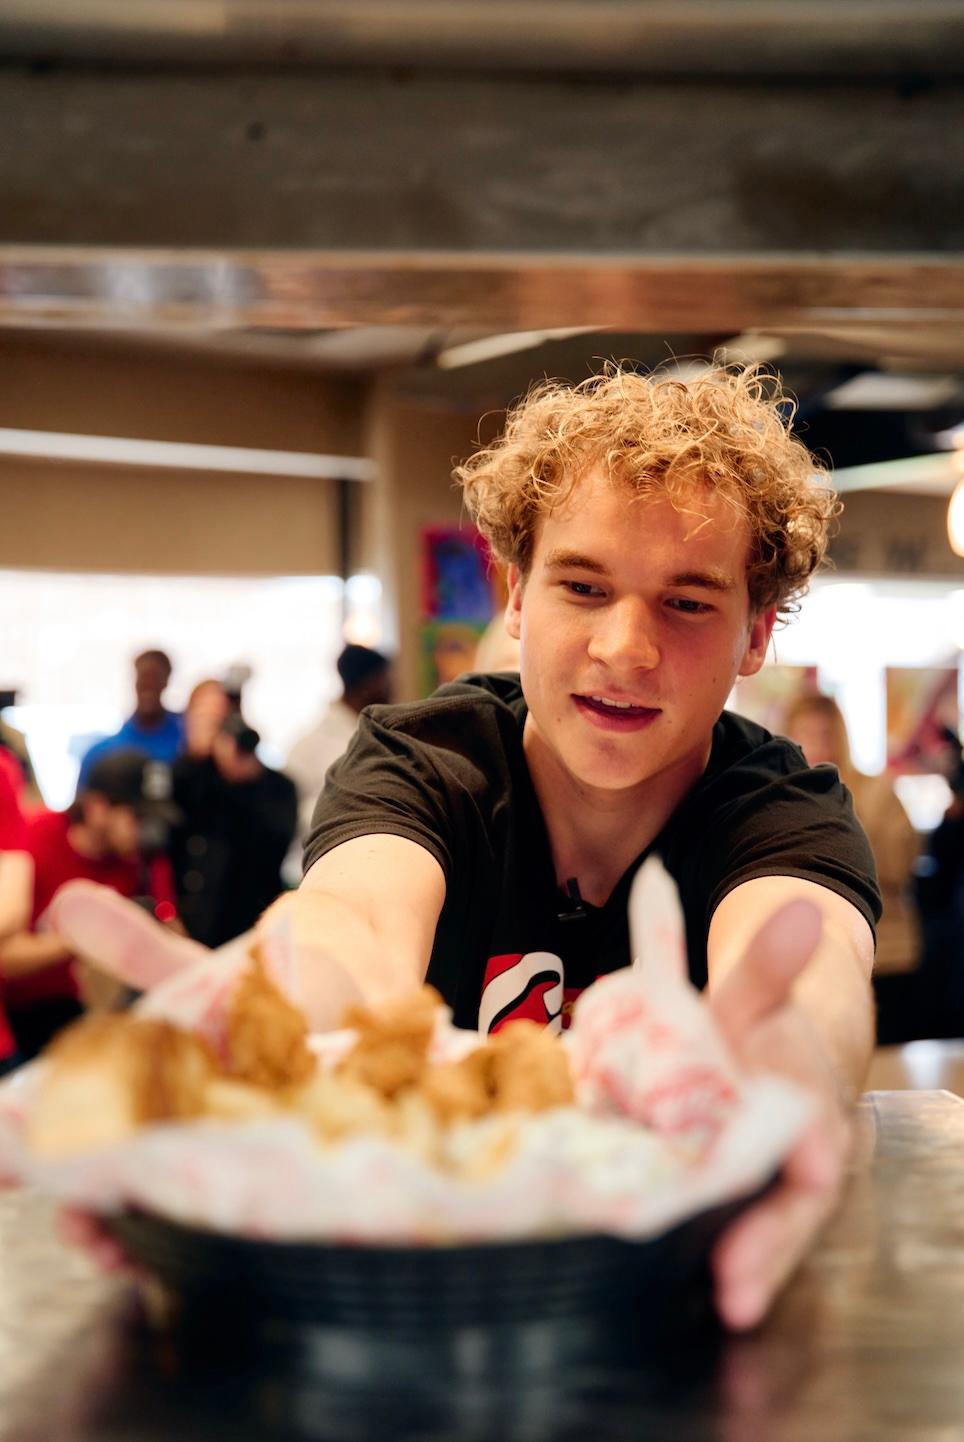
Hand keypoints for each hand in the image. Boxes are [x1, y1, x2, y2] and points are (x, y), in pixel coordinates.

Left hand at [708, 899, 853, 1330]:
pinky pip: (710, 1222)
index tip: (766, 1238)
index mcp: (808, 1121)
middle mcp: (790, 1165)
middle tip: (732, 1292)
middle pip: (782, 1216)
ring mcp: (756, 1187)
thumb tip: (796, 910)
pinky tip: (652, 1263)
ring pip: (747, 1228)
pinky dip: (692, 1243)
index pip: (810, 1172)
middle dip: (762, 1254)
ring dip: (732, 1262)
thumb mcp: (758, 994)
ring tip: (711, 1301)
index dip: (791, 1206)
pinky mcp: (718, 1194)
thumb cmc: (764, 1025)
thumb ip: (768, 964)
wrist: (762, 1045)